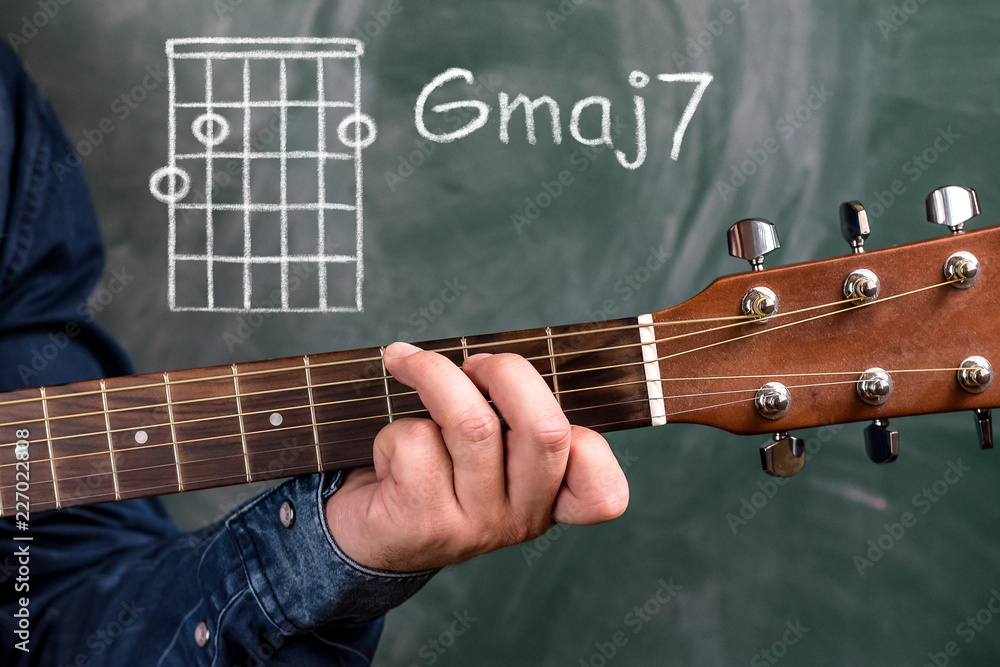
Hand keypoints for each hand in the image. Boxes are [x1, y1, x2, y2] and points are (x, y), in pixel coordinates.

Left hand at [325, 342, 628, 571]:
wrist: (366, 536)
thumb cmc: (434, 470)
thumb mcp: (485, 447)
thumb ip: (508, 413)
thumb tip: (492, 361)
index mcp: (549, 499)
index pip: (603, 494)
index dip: (592, 446)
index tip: (545, 404)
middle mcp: (521, 519)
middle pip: (545, 431)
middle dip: (505, 372)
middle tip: (473, 362)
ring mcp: (474, 525)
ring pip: (472, 424)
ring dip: (434, 376)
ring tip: (410, 366)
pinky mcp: (423, 522)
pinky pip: (417, 442)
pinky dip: (394, 427)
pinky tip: (389, 449)